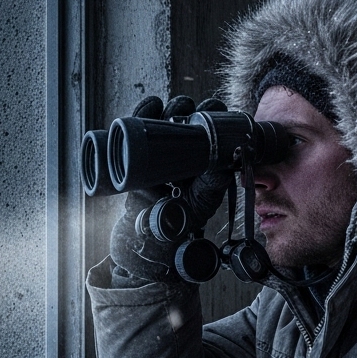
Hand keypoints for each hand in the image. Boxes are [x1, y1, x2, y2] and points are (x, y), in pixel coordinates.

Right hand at [109, 95, 230, 284]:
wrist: (140, 253)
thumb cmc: (170, 237)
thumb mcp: (194, 211)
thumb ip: (208, 192)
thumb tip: (222, 167)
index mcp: (199, 172)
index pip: (208, 137)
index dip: (213, 120)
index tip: (216, 109)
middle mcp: (179, 164)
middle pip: (184, 126)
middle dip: (189, 109)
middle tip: (193, 105)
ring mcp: (156, 162)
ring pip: (162, 126)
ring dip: (168, 109)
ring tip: (172, 104)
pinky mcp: (134, 163)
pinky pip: (136, 135)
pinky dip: (142, 115)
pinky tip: (151, 106)